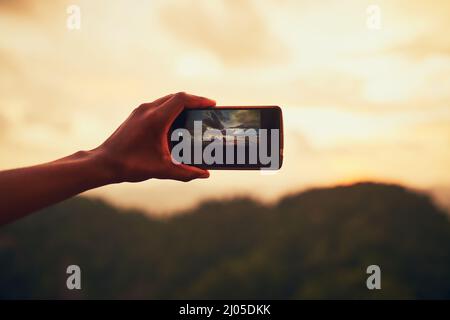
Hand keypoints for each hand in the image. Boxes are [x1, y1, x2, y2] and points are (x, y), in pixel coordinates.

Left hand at [95, 92, 215, 182]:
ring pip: (166, 100)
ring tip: (193, 115)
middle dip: (193, 101)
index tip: (212, 104)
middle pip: (176, 97)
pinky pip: (157, 106)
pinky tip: (175, 123)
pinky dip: (170, 110)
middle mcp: (147, 110)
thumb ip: (186, 172)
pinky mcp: (135, 116)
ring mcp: (140, 111)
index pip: (182, 99)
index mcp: (156, 118)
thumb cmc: (130, 165)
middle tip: (206, 110)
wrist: (103, 163)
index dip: (199, 99)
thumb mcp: (162, 170)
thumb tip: (205, 174)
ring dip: (181, 105)